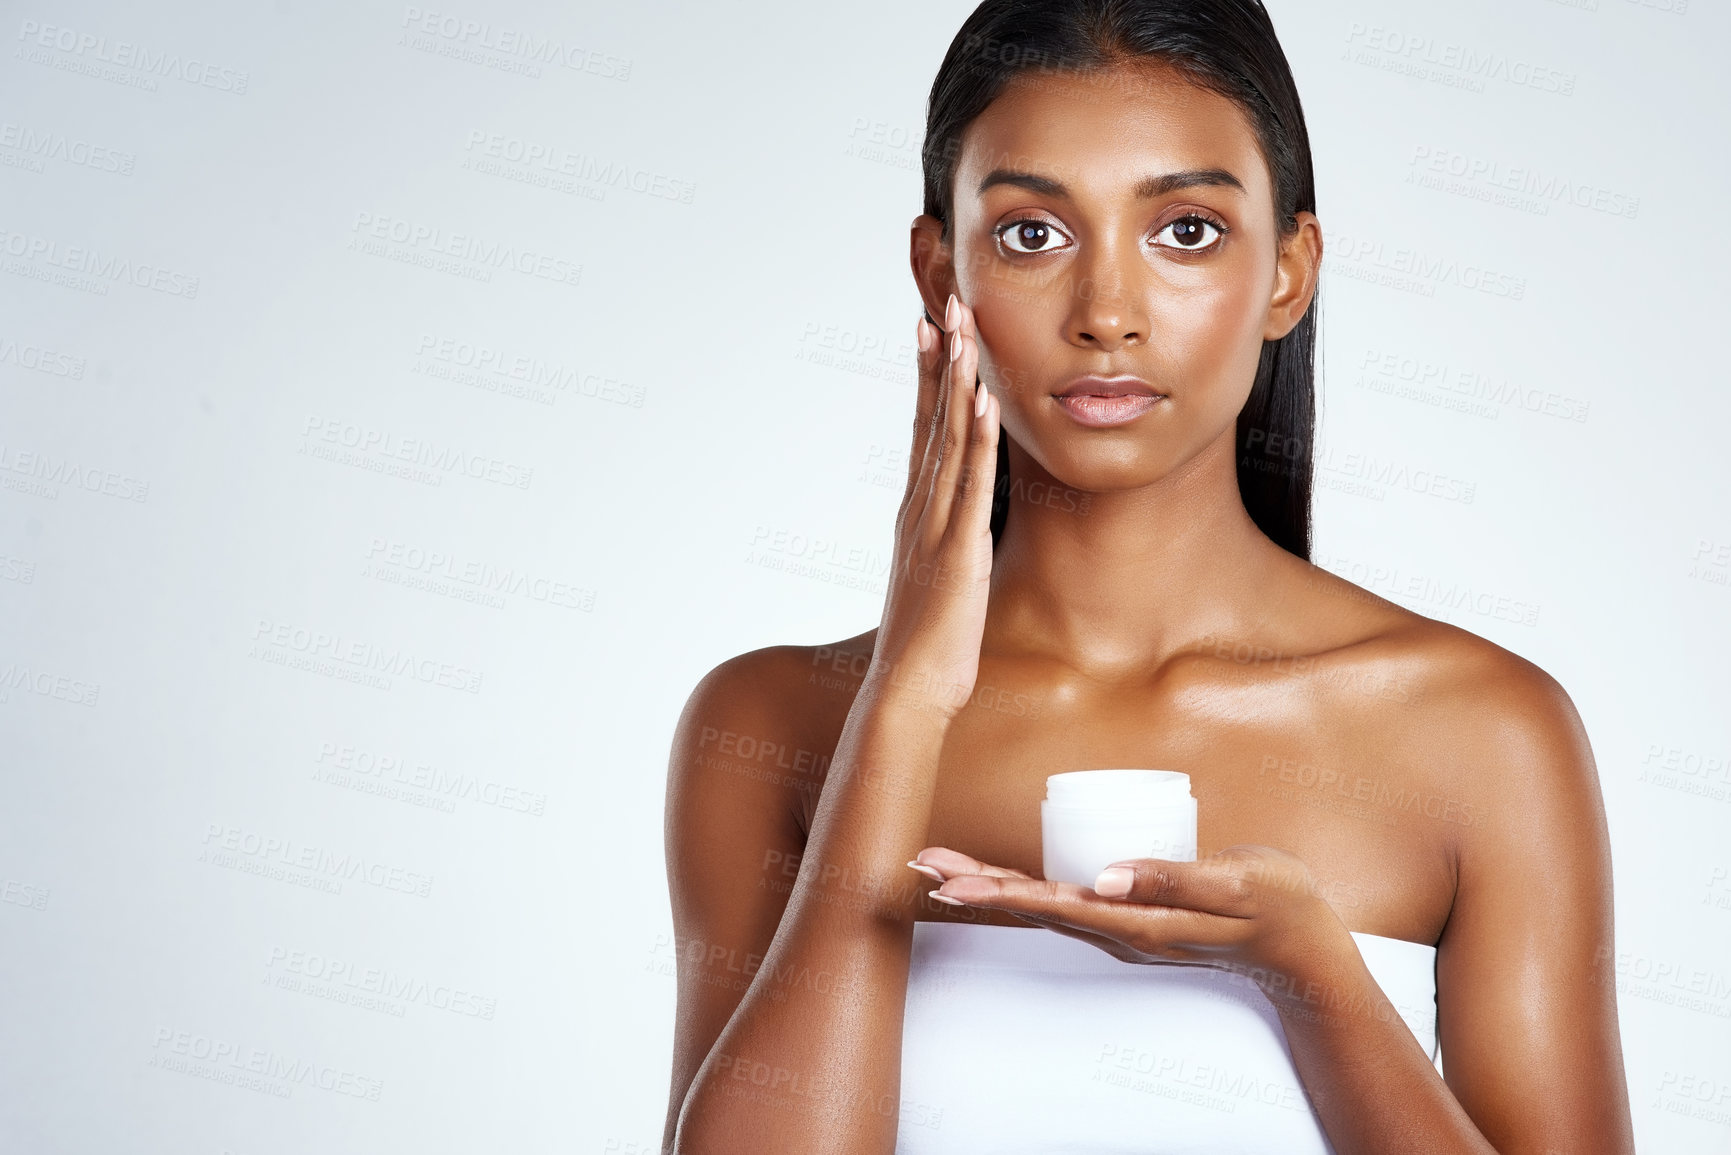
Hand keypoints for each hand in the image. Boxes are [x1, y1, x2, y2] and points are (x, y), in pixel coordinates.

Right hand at [863, 295, 998, 719]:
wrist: (909, 691)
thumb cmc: (927, 646)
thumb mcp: (939, 581)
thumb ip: (947, 546)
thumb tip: (962, 528)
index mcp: (915, 515)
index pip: (922, 431)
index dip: (927, 378)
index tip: (930, 328)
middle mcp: (919, 510)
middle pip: (929, 420)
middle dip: (939, 360)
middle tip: (944, 303)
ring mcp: (934, 527)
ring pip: (946, 440)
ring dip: (956, 382)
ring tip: (963, 330)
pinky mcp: (957, 550)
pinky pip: (967, 484)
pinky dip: (975, 438)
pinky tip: (984, 399)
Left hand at [906, 844, 1354, 993]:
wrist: (1303, 946)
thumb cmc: (1276, 908)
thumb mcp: (1233, 885)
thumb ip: (1173, 879)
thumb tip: (1106, 876)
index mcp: (1138, 923)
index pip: (1051, 905)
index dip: (996, 890)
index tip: (950, 880)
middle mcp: (1120, 929)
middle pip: (1031, 907)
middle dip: (973, 886)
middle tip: (919, 866)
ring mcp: (1123, 926)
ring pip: (1042, 905)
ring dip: (989, 888)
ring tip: (939, 871)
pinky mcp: (1130, 914)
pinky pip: (1064, 900)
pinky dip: (1023, 887)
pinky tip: (999, 879)